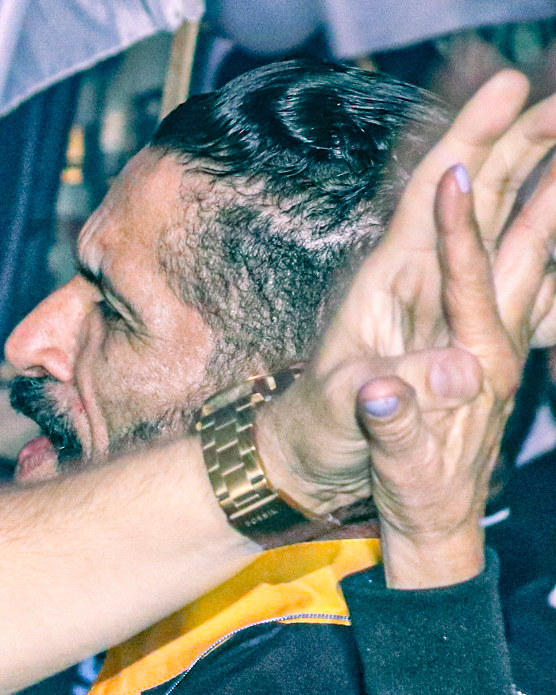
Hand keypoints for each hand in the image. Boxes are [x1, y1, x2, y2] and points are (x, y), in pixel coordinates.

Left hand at [259, 72, 555, 521]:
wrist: (305, 460)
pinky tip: (555, 206)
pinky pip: (505, 261)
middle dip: (516, 139)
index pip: (432, 194)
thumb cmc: (316, 433)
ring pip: (495, 217)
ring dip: (532, 173)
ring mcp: (437, 296)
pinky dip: (534, 229)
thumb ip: (397, 398)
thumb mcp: (351, 415)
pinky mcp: (453, 323)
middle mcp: (417, 277)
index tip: (507, 92)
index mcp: (389, 283)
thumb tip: (459, 375)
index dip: (470, 140)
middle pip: (473, 188)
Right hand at [361, 165, 530, 588]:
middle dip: (540, 179)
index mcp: (476, 361)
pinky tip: (549, 221)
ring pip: (534, 253)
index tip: (454, 169)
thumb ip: (394, 424)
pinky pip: (527, 280)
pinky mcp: (498, 351)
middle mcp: (500, 341)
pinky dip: (539, 241)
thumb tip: (378, 390)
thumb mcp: (399, 464)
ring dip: (546, 195)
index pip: (471, 279)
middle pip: (528, 246)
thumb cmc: (416, 494)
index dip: (458, 226)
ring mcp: (504, 343)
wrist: (439, 525)